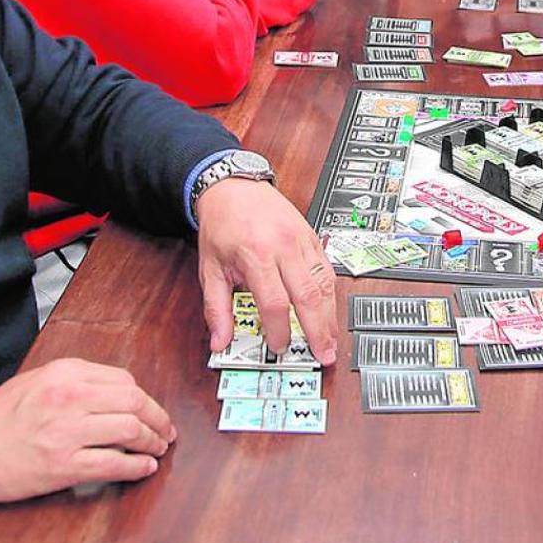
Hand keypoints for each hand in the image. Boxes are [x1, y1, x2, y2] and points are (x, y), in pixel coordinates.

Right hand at [0, 358, 174, 505]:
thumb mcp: (35, 382)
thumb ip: (74, 383)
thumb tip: (114, 394)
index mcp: (65, 374)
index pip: (123, 380)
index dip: (145, 398)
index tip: (152, 410)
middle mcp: (70, 398)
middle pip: (135, 402)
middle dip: (158, 419)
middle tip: (166, 431)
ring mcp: (67, 432)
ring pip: (130, 431)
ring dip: (153, 442)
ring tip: (157, 450)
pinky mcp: (62, 466)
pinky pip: (113, 464)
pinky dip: (136, 467)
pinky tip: (143, 468)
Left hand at [195, 178, 338, 365]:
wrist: (234, 188)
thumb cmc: (222, 225)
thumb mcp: (210, 268)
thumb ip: (216, 308)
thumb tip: (219, 340)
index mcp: (256, 254)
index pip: (274, 302)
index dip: (279, 330)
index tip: (278, 347)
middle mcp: (283, 246)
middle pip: (308, 295)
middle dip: (318, 331)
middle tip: (322, 355)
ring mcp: (301, 240)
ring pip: (324, 283)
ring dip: (330, 316)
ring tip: (331, 340)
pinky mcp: (312, 237)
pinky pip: (327, 269)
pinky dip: (331, 294)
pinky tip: (331, 312)